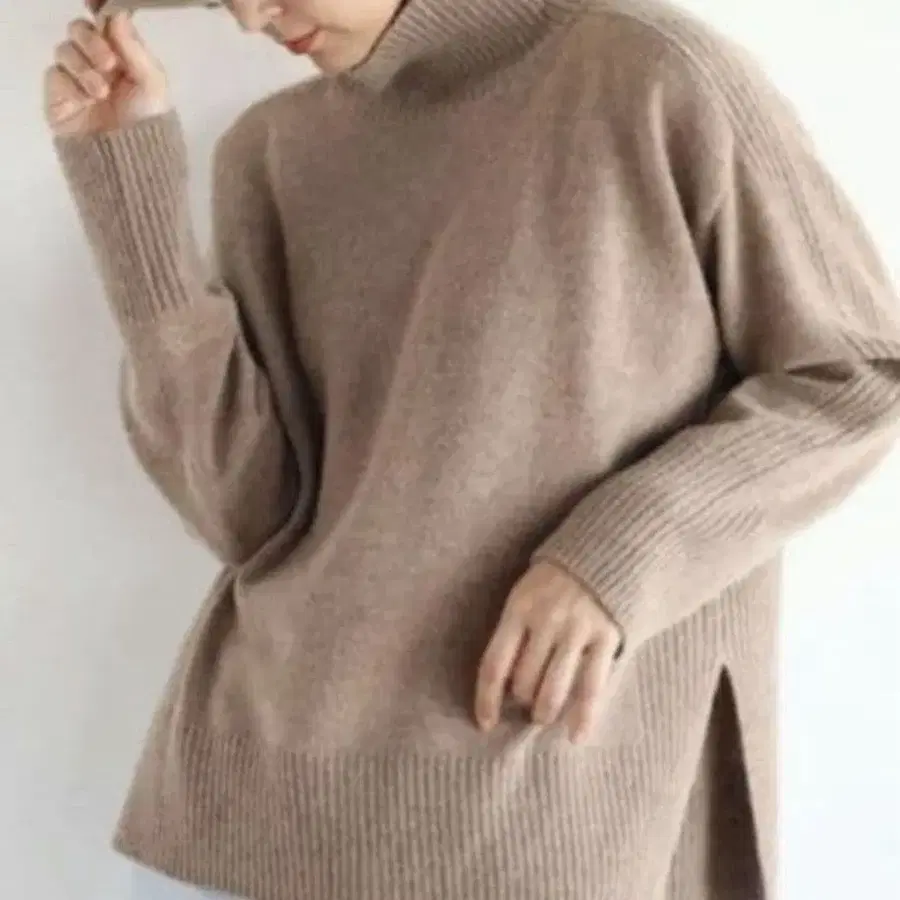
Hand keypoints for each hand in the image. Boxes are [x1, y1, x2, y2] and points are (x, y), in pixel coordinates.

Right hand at [44, 1, 170, 137]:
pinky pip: (55, 73)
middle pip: (80, 29)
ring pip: (66, 48)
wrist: (128, 162)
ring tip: (101, 92)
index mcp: (124, 58)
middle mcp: (98, 64)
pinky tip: (87, 100)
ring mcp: (76, 78)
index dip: (102, 14)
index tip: (102, 12)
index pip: (106, 24)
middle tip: (110, 64)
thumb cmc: (148, 125)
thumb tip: (117, 12)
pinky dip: (71, 83)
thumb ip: (135, 48)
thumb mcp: (152, 84)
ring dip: (84, 66)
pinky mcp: (58, 94)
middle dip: (93, 41)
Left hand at [475, 561, 622, 742]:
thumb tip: (500, 683)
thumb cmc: (554, 581)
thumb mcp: (524, 594)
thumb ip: (514, 631)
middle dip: (522, 701)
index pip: (494, 664)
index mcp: (518, 609)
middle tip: (526, 704)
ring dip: (545, 711)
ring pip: (553, 689)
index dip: (486, 699)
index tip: (485, 724)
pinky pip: (592, 686)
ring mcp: (576, 630)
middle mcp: (545, 621)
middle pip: (523, 680)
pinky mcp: (606, 638)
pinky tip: (576, 736)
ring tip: (544, 716)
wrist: (604, 552)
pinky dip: (583, 716)